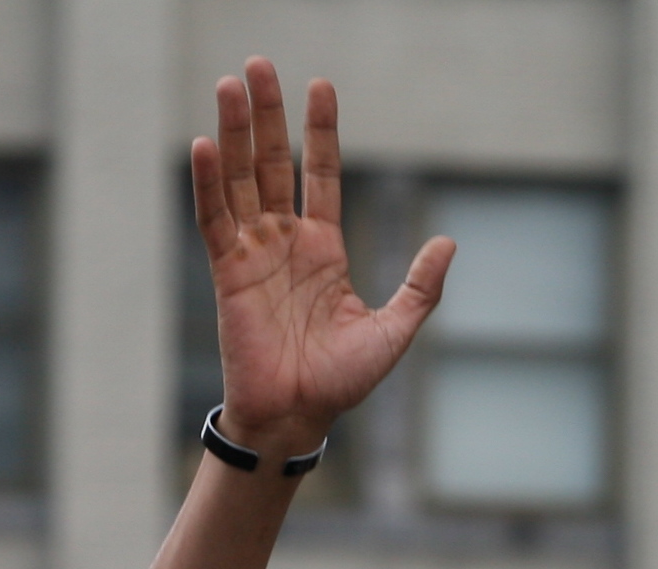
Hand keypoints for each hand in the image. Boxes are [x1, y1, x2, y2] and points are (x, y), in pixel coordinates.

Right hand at [189, 61, 451, 460]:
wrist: (301, 415)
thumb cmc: (344, 380)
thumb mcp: (394, 330)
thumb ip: (421, 287)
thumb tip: (450, 243)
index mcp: (323, 249)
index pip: (320, 176)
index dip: (318, 133)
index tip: (320, 86)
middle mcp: (285, 241)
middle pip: (272, 164)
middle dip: (267, 115)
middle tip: (258, 64)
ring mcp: (252, 252)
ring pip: (240, 179)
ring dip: (234, 132)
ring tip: (231, 84)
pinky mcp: (226, 271)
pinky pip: (213, 218)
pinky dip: (208, 182)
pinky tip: (207, 144)